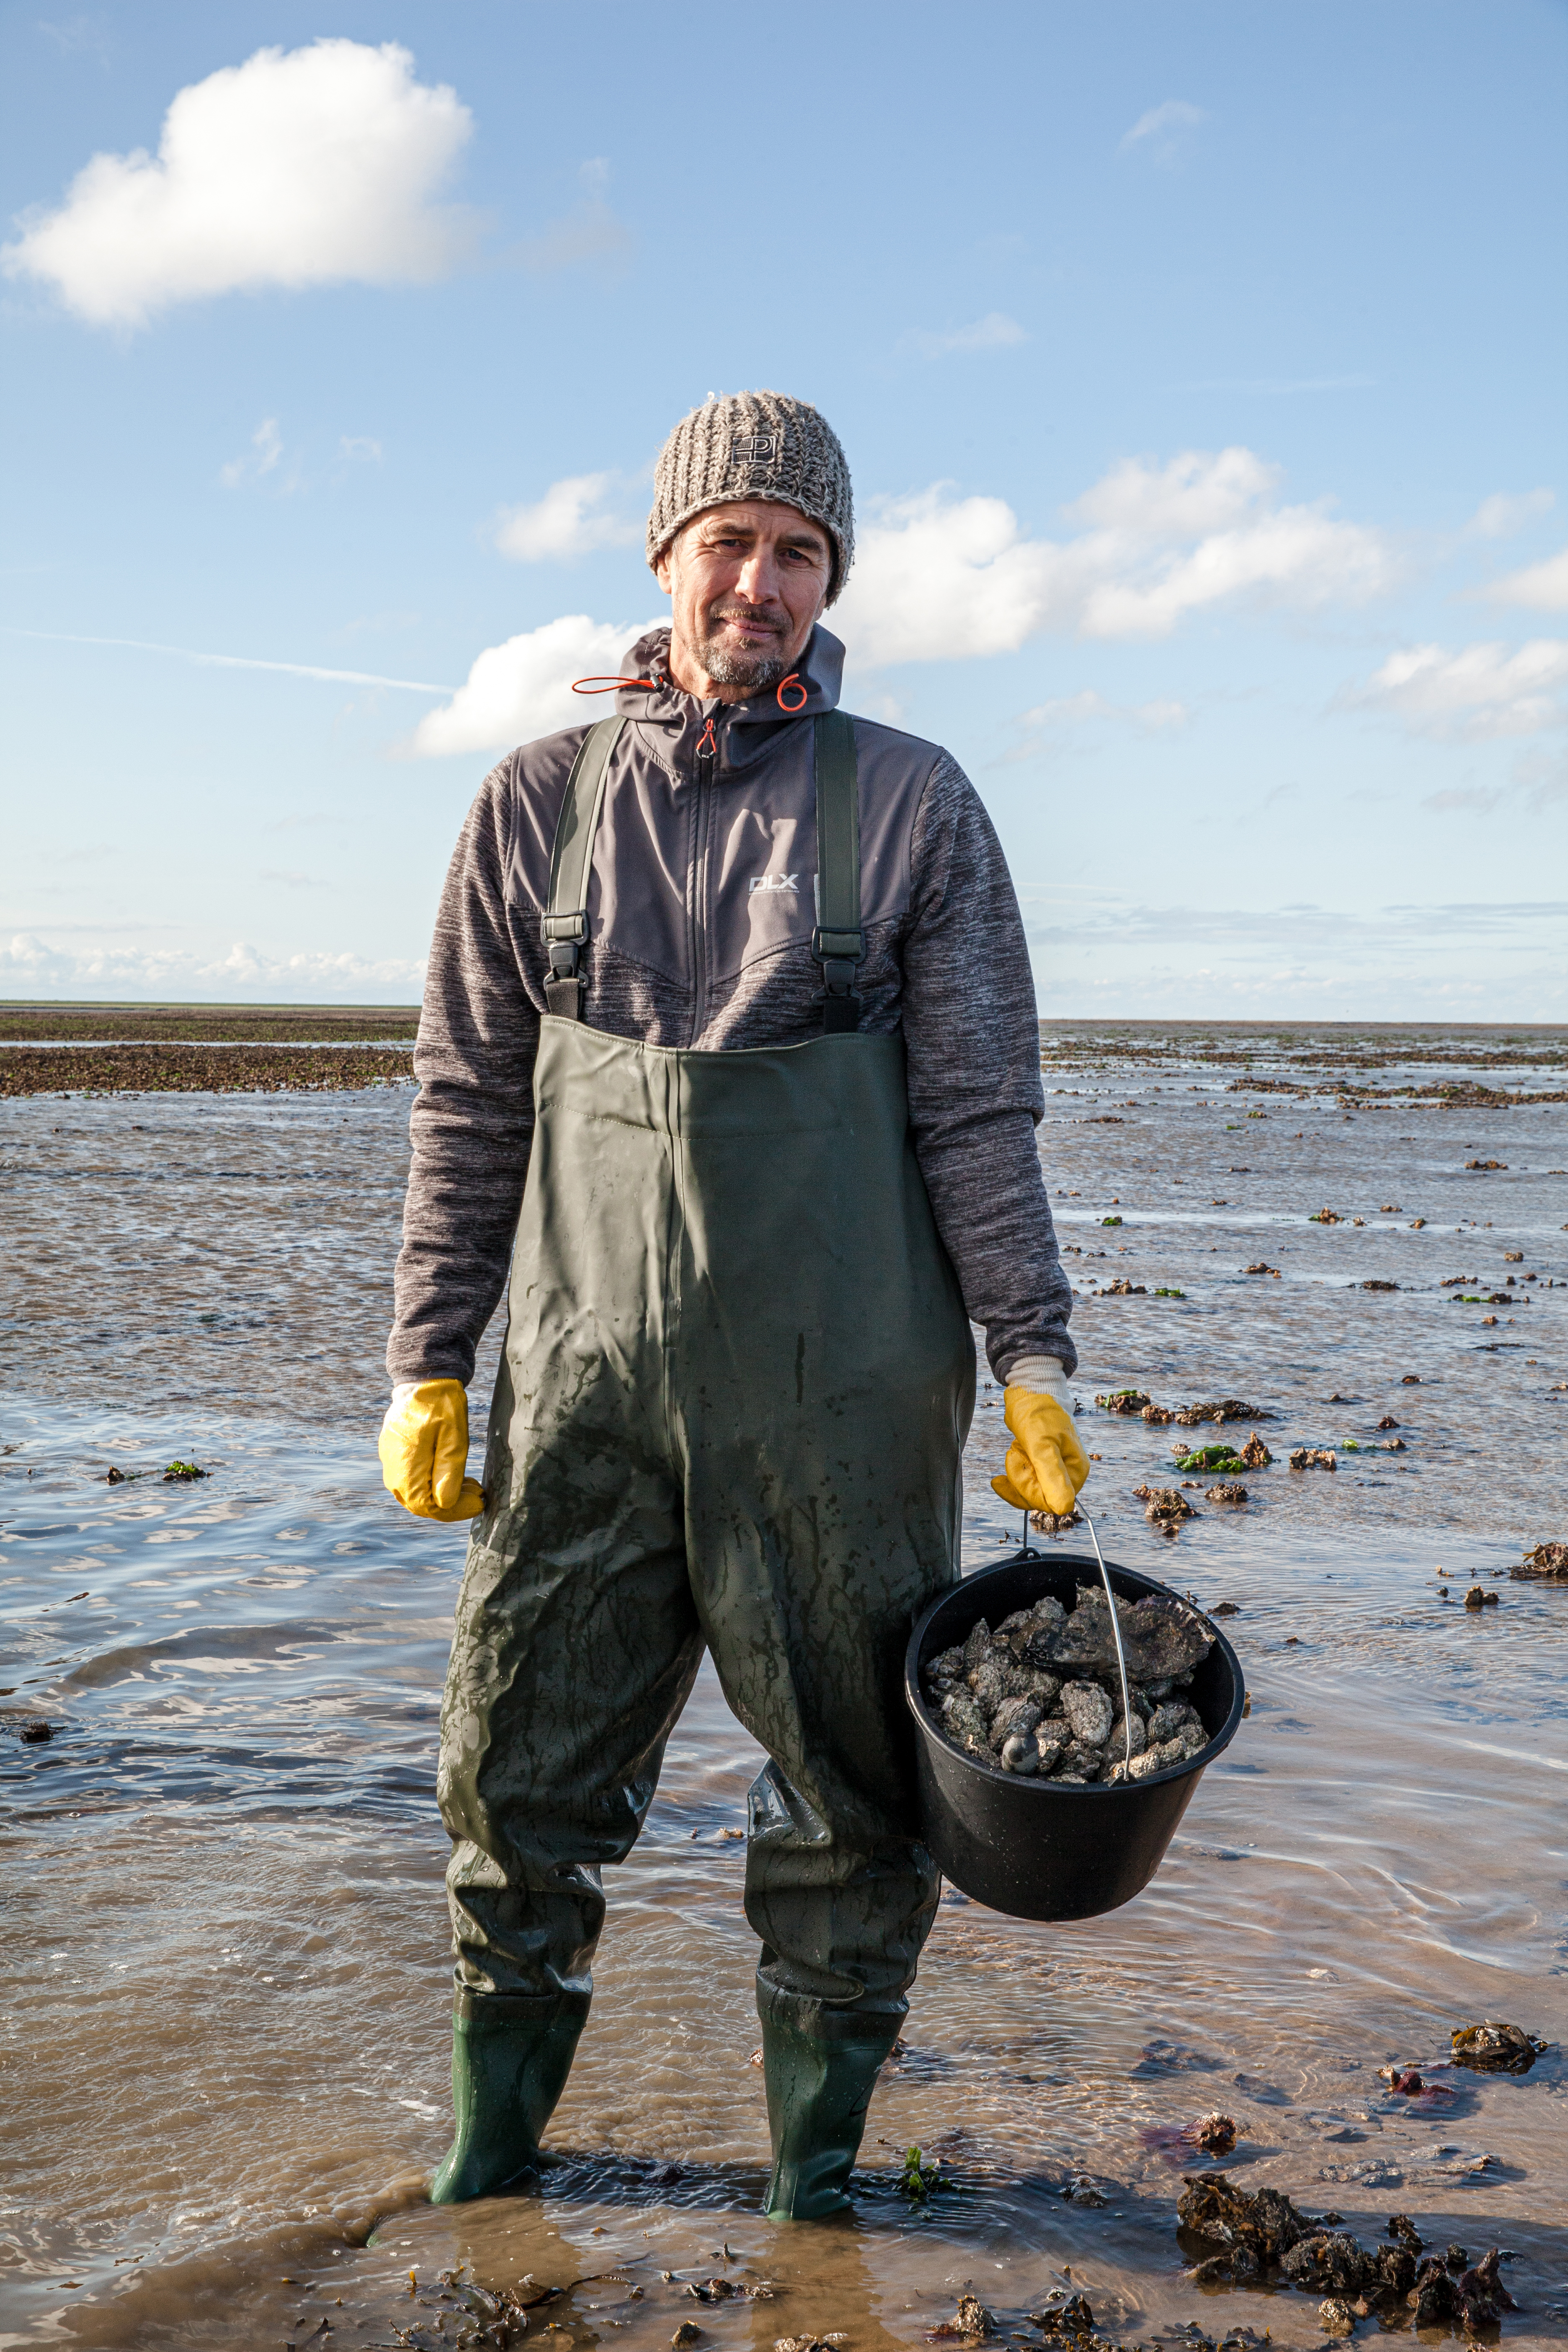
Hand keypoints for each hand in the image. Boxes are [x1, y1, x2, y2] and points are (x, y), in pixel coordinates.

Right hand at [379, 1379, 484, 1520]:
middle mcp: (393, 1468)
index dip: (454, 1511)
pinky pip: (412, 1478)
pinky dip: (434, 1481)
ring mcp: (391, 1461)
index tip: (478, 1503)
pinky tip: (454, 1474)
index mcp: (405, 1467)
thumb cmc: (441, 1404)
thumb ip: (449, 1471)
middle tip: (478, 1495)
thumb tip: (444, 1503)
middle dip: (451, 1505)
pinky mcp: (395, 1453)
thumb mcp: (454, 1437)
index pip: (426, 1506)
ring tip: (471, 1485)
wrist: (424, 1377)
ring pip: (416, 1492)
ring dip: (444, 1494)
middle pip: (420, 1503)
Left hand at [991, 1387, 1089, 1516]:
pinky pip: (1026, 1482)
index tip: (1019, 1461)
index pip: (1051, 1502)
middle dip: (1021, 1476)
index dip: (1029, 1488)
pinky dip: (1015, 1472)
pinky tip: (1006, 1466)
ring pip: (1029, 1490)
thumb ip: (1052, 1476)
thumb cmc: (1039, 1412)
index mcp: (1076, 1471)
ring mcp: (1056, 1470)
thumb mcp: (1042, 1444)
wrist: (1030, 1390)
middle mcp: (1068, 1474)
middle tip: (1018, 1449)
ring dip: (1017, 1470)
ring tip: (1017, 1447)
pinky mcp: (1043, 1465)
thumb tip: (1064, 1509)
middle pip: (1039, 1497)